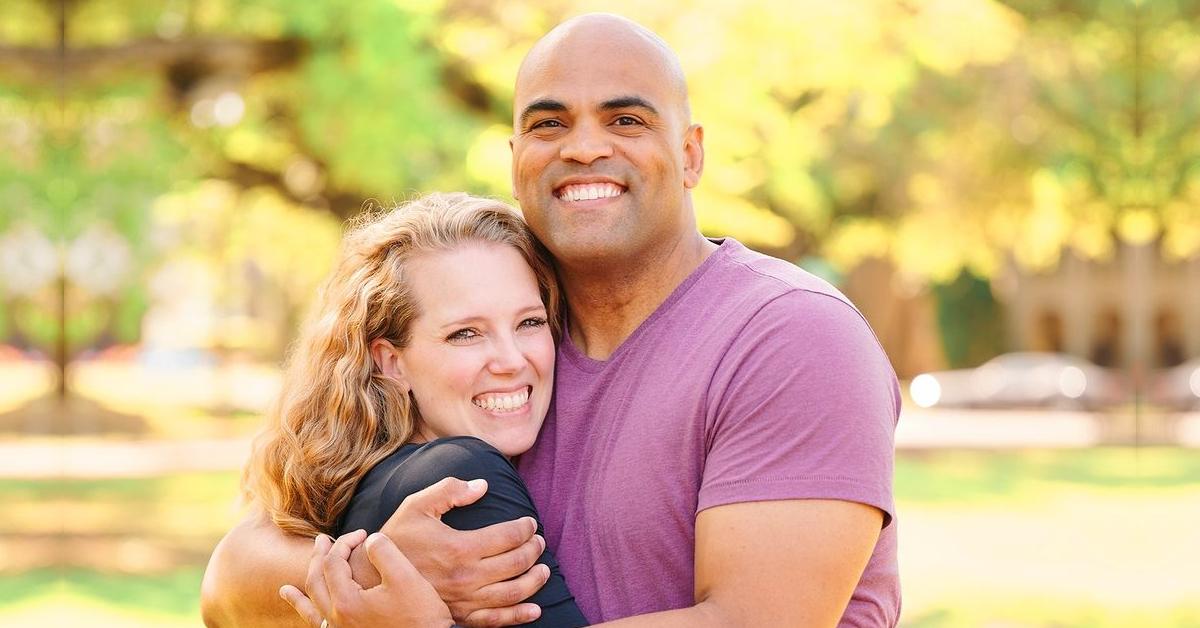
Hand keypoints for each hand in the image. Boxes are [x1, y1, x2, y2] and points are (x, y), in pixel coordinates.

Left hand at [280, 529, 453, 627]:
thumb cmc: (420, 616)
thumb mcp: (406, 577)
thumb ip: (384, 551)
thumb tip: (370, 540)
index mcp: (346, 600)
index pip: (334, 562)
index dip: (346, 542)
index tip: (364, 533)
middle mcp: (336, 618)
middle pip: (317, 581)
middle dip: (320, 558)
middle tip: (322, 541)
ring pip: (312, 606)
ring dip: (303, 588)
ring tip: (288, 586)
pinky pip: (318, 625)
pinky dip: (304, 613)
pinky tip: (297, 605)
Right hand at [379, 477, 548, 626]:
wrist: (373, 577)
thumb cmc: (398, 538)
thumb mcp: (417, 505)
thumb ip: (450, 490)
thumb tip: (482, 485)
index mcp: (459, 547)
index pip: (508, 536)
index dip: (525, 528)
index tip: (529, 523)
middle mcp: (466, 576)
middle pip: (516, 563)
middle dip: (534, 549)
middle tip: (538, 541)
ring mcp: (464, 600)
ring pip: (512, 592)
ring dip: (534, 580)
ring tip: (543, 569)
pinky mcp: (460, 616)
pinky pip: (495, 621)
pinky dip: (519, 615)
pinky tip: (535, 609)